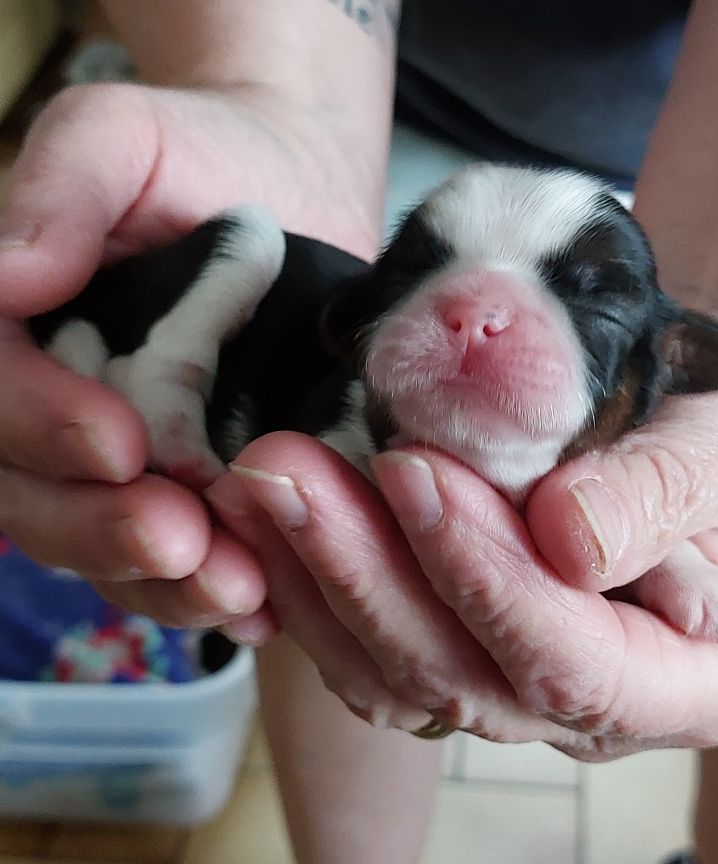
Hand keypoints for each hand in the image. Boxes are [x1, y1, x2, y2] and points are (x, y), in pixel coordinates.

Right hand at [0, 81, 375, 633]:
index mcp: (15, 335)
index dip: (39, 427)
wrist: (287, 194)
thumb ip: (63, 193)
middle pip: (36, 498)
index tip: (117, 443)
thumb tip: (8, 274)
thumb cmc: (199, 157)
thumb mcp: (122, 139)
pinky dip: (211, 590)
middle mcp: (51, 413)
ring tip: (233, 589)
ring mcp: (119, 464)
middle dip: (101, 529)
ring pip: (107, 547)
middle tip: (176, 541)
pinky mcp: (190, 490)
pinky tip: (258, 608)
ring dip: (163, 581)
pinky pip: (178, 559)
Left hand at [208, 308, 717, 754]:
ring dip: (321, 575)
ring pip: (401, 667)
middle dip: (367, 572)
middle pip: (464, 674)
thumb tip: (566, 542)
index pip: (574, 664)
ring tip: (262, 480)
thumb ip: (671, 495)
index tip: (416, 472)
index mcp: (697, 678)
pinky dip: (317, 576)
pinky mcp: (473, 624)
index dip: (487, 578)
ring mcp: (526, 667)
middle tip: (289, 470)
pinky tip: (269, 511)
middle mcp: (603, 698)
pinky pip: (378, 633)